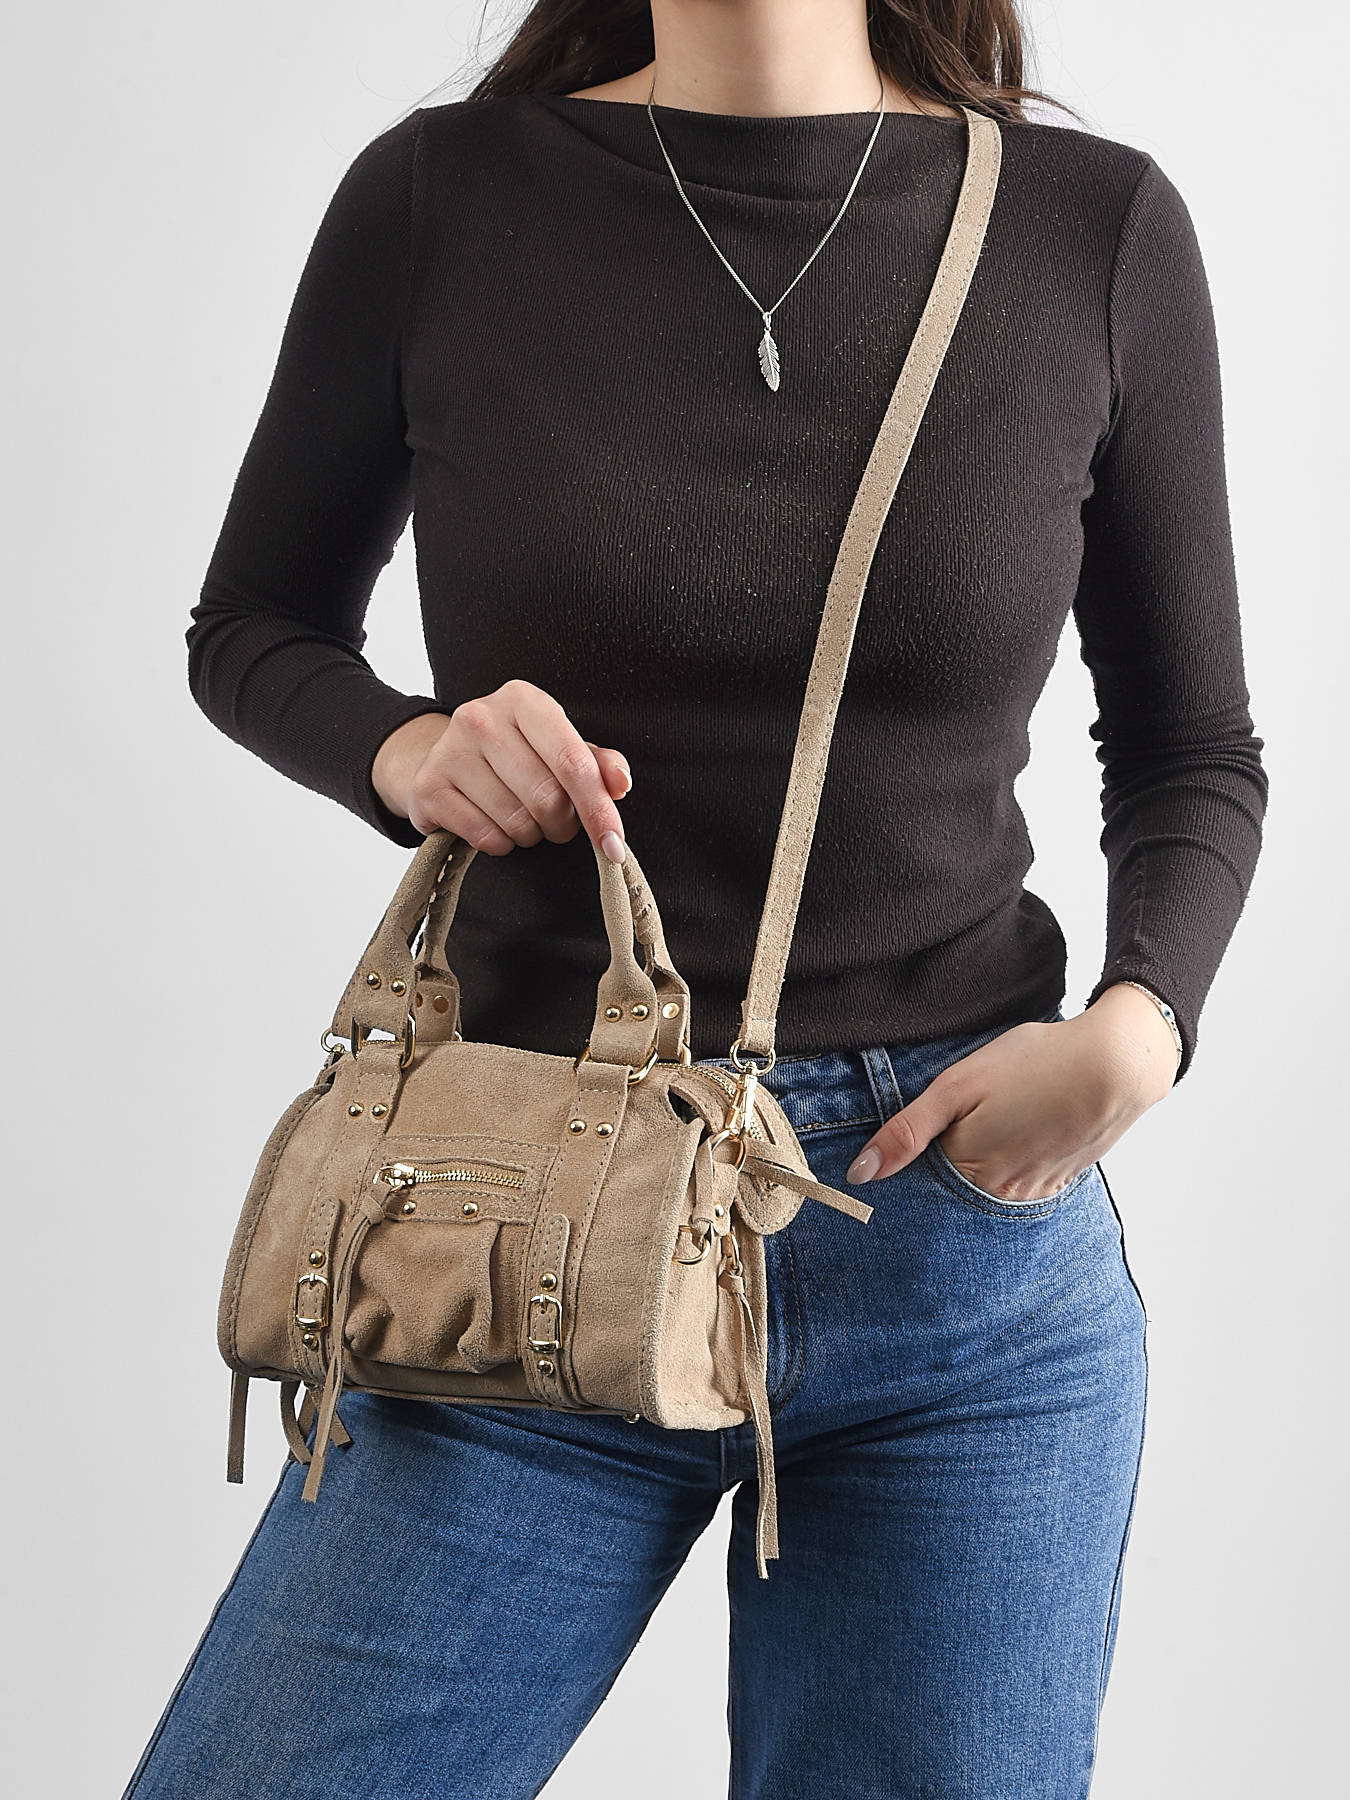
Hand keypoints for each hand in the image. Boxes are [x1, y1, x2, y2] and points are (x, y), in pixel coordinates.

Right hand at [371, 681, 631, 860]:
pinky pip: (486, 838)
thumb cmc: (516, 755)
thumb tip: (620, 783)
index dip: (599, 810)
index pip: (574, 763)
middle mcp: (482, 717)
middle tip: (555, 821)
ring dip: (530, 835)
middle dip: (562, 824)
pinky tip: (493, 824)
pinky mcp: (428, 787)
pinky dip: (500, 844)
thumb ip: (598, 763)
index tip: (614, 847)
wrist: (445, 760)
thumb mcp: (560, 748)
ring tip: (521, 818)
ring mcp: (449, 750)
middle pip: (548, 798)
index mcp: (524, 700)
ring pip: (518, 823)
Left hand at [843, 987, 1180, 1194]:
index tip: (906, 1140)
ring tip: (993, 1121)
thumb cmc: (1033, 1065)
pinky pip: (1018, 1183)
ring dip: (977, 1166)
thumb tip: (860, 1174)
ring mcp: (1031, 1193)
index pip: (916, 1182)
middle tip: (962, 1118)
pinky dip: (1009, 1163)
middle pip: (950, 1190)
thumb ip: (907, 1131)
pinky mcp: (1057, 1183)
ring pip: (983, 1189)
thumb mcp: (958, 1086)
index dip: (907, 1159)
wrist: (1116, 1064)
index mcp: (966, 1171)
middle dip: (940, 1166)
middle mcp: (997, 1195)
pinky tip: (1018, 1131)